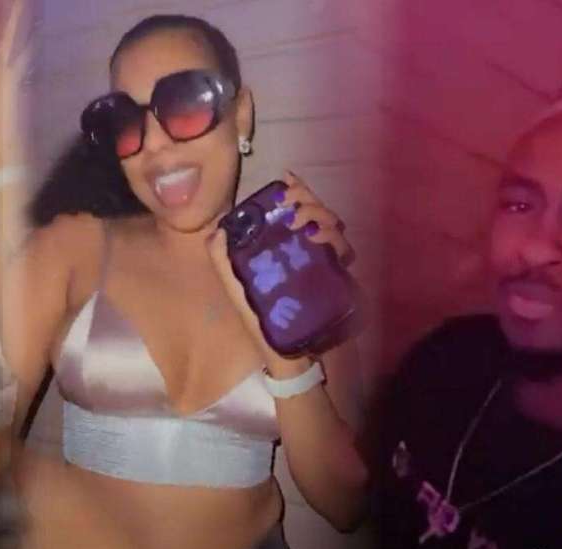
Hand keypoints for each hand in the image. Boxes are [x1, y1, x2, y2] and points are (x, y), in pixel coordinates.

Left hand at [206, 171, 350, 373]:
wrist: (287, 355)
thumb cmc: (261, 321)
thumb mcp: (237, 290)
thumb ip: (223, 262)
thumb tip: (217, 230)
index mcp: (283, 245)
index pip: (294, 207)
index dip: (294, 189)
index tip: (286, 180)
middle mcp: (307, 248)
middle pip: (316, 210)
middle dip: (307, 199)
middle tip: (292, 206)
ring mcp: (325, 261)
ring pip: (333, 225)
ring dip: (320, 216)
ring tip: (302, 223)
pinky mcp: (339, 277)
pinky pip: (343, 251)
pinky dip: (334, 240)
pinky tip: (320, 240)